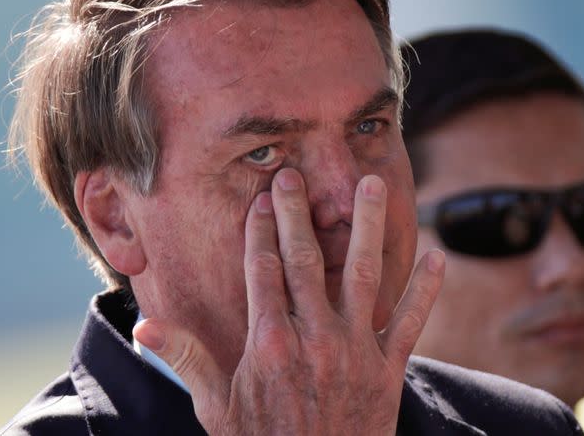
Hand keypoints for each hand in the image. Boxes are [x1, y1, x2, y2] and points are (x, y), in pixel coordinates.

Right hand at [134, 168, 444, 434]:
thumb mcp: (216, 407)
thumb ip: (187, 359)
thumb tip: (144, 326)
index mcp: (270, 343)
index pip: (264, 269)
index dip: (262, 229)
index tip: (263, 198)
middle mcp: (314, 337)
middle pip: (305, 259)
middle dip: (298, 213)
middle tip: (296, 176)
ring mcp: (354, 351)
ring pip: (363, 274)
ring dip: (367, 226)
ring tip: (369, 184)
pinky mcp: (387, 370)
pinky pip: (410, 322)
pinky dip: (425, 289)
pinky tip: (438, 255)